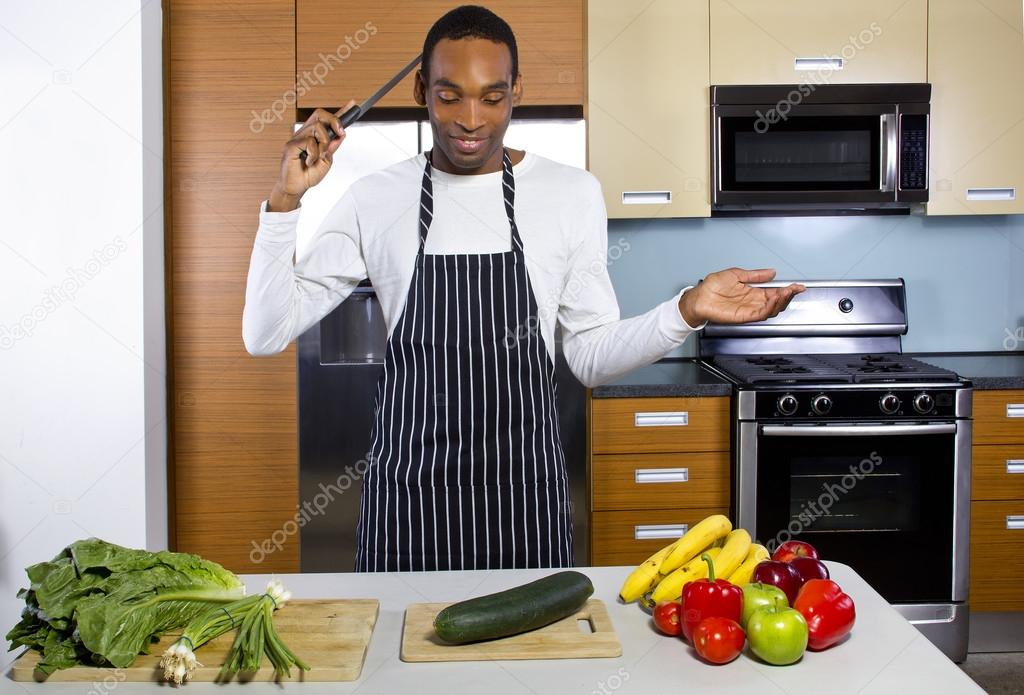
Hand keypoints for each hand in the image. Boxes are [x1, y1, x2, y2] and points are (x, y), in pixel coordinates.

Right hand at [268, 102, 355, 211]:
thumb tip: (341, 135)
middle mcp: (305, 133)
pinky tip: (309, 162)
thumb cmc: (308, 175)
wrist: (296, 188)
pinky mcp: (291, 145)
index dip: (340, 111)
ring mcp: (297, 138)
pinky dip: (313, 153)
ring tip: (319, 156)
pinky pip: (309, 141)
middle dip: (334, 121)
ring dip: (324, 144)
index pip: (327, 120)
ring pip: (317, 128)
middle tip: (340, 134)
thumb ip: (332, 147)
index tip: (352, 104)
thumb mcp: (327, 161)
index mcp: (314, 136)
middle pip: (320, 114)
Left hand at [679, 268, 804, 325]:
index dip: (787, 289)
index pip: (775, 291)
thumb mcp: (737, 274)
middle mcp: (753, 302)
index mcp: (753, 291)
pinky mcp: (743, 316)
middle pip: (776, 302)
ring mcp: (749, 309)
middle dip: (788, 296)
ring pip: (771, 309)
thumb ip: (755, 275)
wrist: (699, 297)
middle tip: (794, 289)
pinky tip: (773, 300)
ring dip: (780, 302)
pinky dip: (768, 308)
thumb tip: (771, 272)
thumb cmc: (712, 286)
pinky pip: (760, 314)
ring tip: (785, 293)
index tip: (798, 286)